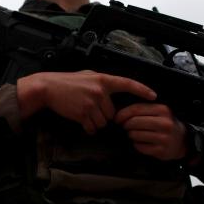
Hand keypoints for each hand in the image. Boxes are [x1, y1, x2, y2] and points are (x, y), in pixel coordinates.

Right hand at [17, 70, 155, 133]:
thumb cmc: (68, 82)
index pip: (127, 84)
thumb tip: (112, 91)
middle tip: (91, 109)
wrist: (49, 88)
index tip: (154, 96)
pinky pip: (92, 128)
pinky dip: (88, 128)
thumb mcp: (88, 76)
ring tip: (84, 113)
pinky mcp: (83, 114)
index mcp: (103, 79)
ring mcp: (91, 103)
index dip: (142, 90)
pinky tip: (81, 120)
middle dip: (104, 115)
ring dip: (95, 122)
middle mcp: (100, 91)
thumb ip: (102, 83)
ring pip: (103, 122)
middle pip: (113, 113)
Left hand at [114, 103, 187, 160]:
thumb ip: (141, 110)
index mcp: (162, 110)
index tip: (117, 118)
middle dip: (126, 125)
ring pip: (135, 135)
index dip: (123, 113)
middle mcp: (164, 123)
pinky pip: (139, 147)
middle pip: (134, 122)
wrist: (181, 140)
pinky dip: (137, 145)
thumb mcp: (157, 112)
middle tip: (126, 127)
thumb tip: (119, 114)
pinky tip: (141, 142)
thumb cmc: (164, 124)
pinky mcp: (161, 150)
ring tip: (135, 134)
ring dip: (131, 135)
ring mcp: (163, 138)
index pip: (136, 109)